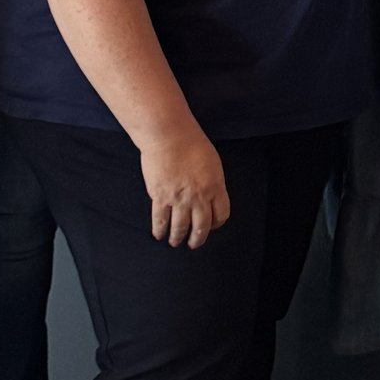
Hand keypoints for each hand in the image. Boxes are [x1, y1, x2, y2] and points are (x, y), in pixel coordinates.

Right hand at [141, 126, 229, 247]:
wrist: (169, 136)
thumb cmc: (191, 142)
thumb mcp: (213, 162)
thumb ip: (212, 181)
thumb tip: (210, 194)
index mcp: (215, 187)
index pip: (221, 215)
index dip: (216, 224)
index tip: (211, 226)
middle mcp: (199, 197)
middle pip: (202, 226)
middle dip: (198, 238)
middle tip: (194, 244)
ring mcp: (179, 199)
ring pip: (180, 227)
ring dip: (178, 238)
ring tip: (175, 242)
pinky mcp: (161, 198)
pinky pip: (161, 220)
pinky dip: (160, 230)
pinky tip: (159, 235)